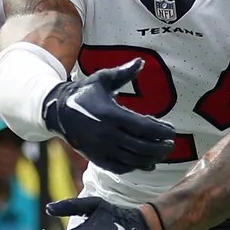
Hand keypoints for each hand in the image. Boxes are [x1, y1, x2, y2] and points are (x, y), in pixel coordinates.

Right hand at [41, 64, 178, 172]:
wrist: (58, 111)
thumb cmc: (84, 92)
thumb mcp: (102, 79)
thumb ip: (123, 73)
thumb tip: (142, 61)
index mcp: (110, 114)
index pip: (143, 127)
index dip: (160, 131)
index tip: (172, 131)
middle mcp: (106, 134)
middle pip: (141, 146)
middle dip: (160, 147)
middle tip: (171, 144)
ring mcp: (101, 148)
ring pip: (132, 160)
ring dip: (151, 159)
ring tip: (162, 154)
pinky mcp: (96, 158)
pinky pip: (119, 167)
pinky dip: (135, 167)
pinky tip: (147, 164)